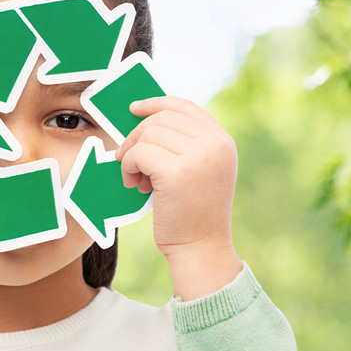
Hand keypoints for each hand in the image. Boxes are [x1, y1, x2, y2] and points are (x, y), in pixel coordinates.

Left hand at [114, 95, 242, 299]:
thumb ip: (186, 145)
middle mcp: (215, 144)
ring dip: (131, 155)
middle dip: (137, 136)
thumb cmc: (193, 213)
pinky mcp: (177, 172)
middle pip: (161, 119)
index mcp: (222, 141)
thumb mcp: (201, 171)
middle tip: (128, 160)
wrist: (200, 248)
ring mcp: (198, 156)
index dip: (157, 103)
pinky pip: (138, 153)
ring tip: (136, 179)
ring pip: (147, 135)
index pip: (185, 106)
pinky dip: (128, 167)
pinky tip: (133, 185)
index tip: (135, 109)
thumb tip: (146, 121)